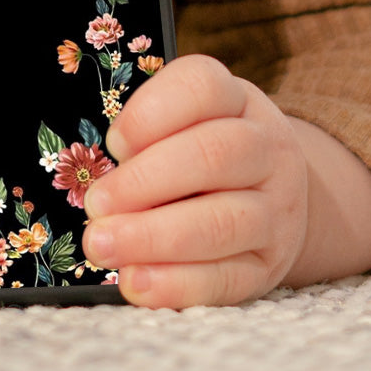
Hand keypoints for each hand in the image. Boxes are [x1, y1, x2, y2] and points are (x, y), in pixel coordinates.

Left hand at [81, 54, 307, 307]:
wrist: (276, 194)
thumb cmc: (204, 149)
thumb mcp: (185, 122)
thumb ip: (147, 135)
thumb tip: (100, 176)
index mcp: (236, 100)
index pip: (202, 87)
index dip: (151, 113)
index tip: (114, 142)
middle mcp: (266, 148)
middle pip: (213, 156)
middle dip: (145, 182)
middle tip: (95, 204)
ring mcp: (276, 209)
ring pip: (222, 222)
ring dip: (153, 237)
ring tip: (100, 245)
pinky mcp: (269, 265)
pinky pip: (227, 279)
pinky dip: (176, 284)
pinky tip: (135, 282)